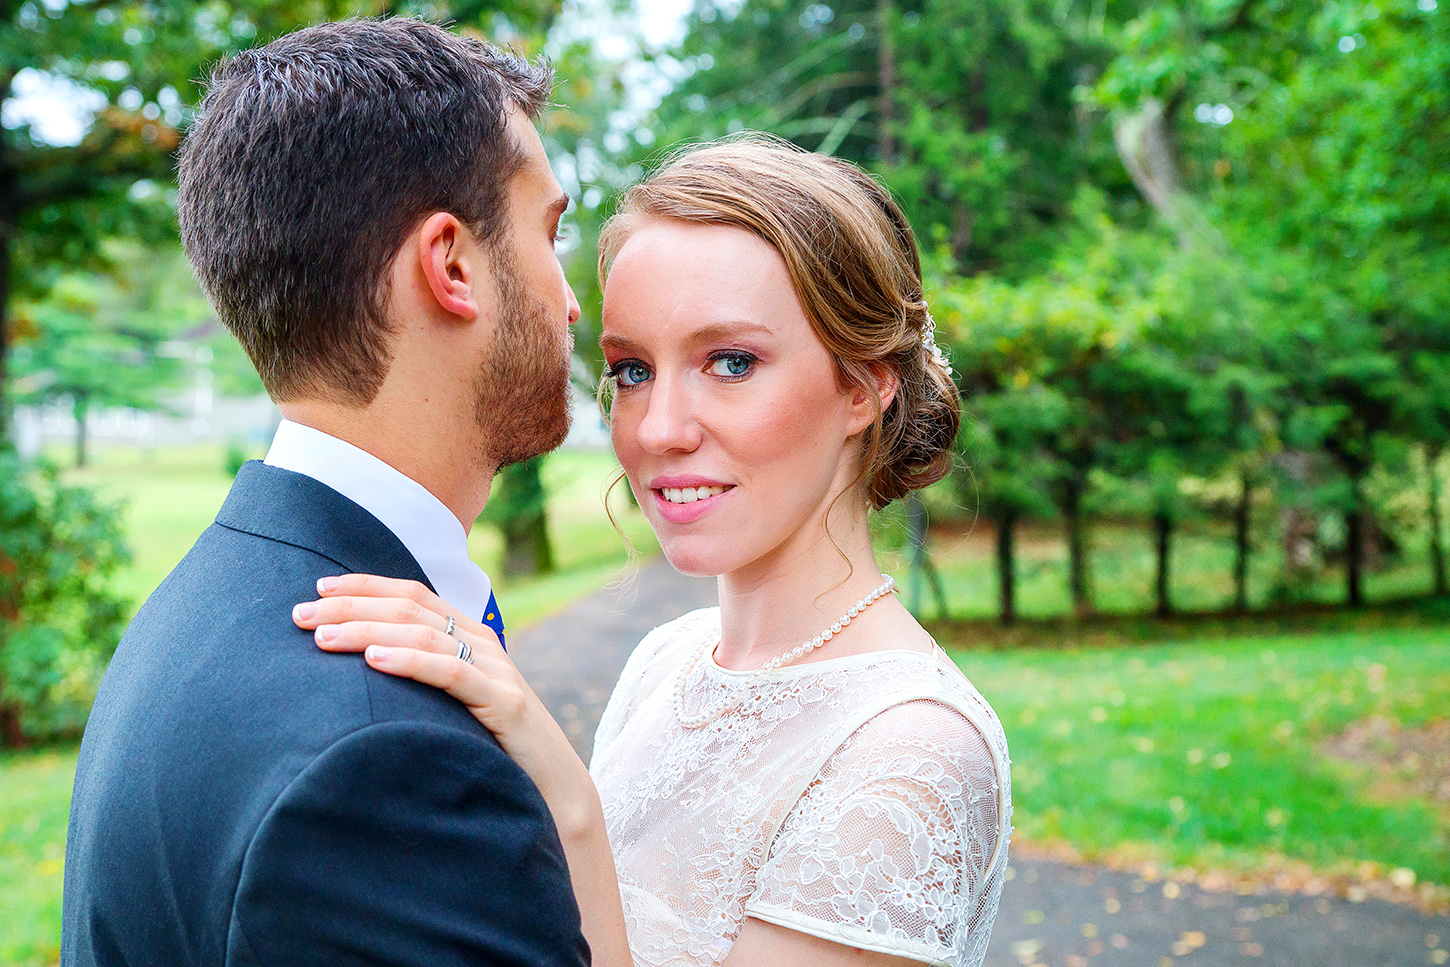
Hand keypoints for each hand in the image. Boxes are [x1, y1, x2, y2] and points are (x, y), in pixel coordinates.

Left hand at [292, 575, 593, 832]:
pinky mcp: (505, 703)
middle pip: (410, 608)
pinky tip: (374, 660)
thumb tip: (359, 670)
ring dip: (368, 631)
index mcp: (470, 636)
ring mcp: (496, 670)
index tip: (318, 589)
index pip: (412, 594)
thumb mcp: (452, 704)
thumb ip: (421, 679)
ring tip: (324, 637)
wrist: (554, 789)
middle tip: (301, 615)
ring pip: (424, 634)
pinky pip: (452, 673)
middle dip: (351, 606)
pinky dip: (410, 661)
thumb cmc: (493, 749)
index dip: (365, 586)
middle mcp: (484, 643)